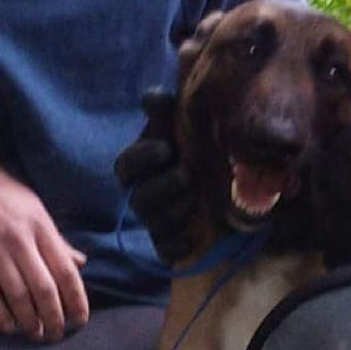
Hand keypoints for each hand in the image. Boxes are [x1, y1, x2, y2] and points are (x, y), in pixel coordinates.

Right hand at [0, 141, 88, 340]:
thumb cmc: (0, 193)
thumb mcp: (35, 209)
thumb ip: (57, 239)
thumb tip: (81, 263)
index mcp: (41, 226)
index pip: (66, 271)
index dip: (76, 299)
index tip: (81, 320)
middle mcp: (21, 240)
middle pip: (44, 289)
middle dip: (54, 318)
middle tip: (57, 335)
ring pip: (17, 296)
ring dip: (29, 321)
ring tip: (35, 335)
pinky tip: (8, 327)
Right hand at [113, 88, 200, 266]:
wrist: (224, 181)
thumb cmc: (191, 147)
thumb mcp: (179, 124)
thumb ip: (163, 110)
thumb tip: (153, 97)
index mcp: (139, 167)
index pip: (126, 166)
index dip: (142, 158)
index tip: (166, 148)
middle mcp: (142, 196)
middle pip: (140, 198)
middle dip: (163, 186)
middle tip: (188, 176)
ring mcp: (156, 222)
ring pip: (154, 222)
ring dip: (175, 210)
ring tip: (197, 197)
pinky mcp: (171, 245)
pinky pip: (166, 252)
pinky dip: (177, 245)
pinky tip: (193, 235)